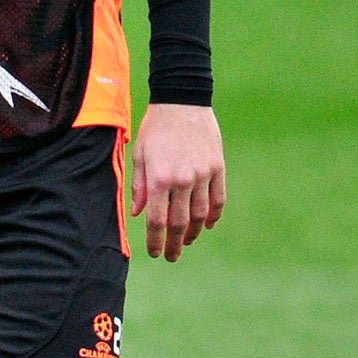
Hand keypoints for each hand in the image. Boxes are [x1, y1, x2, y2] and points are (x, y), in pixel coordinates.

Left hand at [132, 102, 224, 261]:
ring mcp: (202, 174)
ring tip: (187, 240)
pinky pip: (218, 199)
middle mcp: (182, 180)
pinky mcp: (217, 167)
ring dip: (194, 232)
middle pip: (179, 223)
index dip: (155, 242)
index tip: (155, 253)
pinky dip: (214, 215)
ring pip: (201, 215)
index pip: (157, 221)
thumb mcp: (140, 155)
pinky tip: (209, 224)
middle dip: (174, 244)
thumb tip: (139, 214)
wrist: (182, 100)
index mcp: (159, 178)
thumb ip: (140, 186)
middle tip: (171, 256)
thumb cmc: (156, 128)